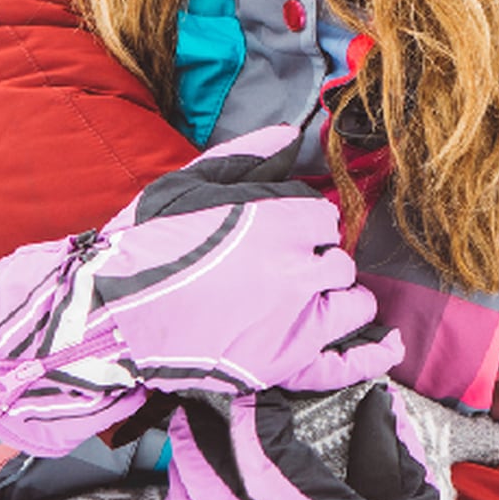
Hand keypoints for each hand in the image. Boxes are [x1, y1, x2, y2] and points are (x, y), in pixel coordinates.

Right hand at [0, 125, 403, 456]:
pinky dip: (371, 354)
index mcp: (278, 220)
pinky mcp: (283, 366)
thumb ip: (247, 158)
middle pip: (336, 258)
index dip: (300, 224)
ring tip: (309, 298)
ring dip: (338, 296)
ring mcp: (293, 322)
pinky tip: (389, 345)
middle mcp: (296, 270)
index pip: (321, 216)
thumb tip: (293, 133)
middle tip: (279, 269)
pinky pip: (345, 361)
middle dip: (315, 259)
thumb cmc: (145, 246)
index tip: (275, 234)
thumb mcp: (190, 184)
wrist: (109, 315)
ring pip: (351, 301)